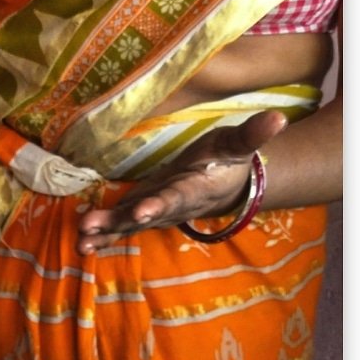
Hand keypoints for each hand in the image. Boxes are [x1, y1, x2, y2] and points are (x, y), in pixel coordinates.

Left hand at [77, 110, 287, 253]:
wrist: (223, 186)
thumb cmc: (227, 160)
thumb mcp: (238, 144)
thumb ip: (253, 134)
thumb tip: (279, 118)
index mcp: (193, 190)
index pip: (176, 198)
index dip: (160, 205)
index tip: (143, 212)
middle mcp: (171, 207)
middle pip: (143, 217)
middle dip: (118, 223)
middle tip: (91, 228)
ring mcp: (154, 213)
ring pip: (128, 226)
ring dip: (104, 233)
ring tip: (81, 242)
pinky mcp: (141, 213)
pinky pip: (121, 226)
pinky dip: (102, 234)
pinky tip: (80, 242)